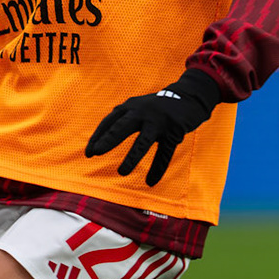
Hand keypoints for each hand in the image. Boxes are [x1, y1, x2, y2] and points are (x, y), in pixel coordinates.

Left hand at [84, 70, 223, 186]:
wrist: (189, 97)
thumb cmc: (157, 107)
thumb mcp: (137, 107)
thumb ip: (121, 119)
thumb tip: (100, 138)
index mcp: (130, 106)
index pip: (109, 122)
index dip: (98, 137)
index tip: (89, 153)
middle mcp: (142, 112)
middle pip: (122, 127)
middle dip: (108, 140)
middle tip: (96, 153)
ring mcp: (158, 122)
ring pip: (143, 142)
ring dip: (132, 157)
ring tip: (121, 172)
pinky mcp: (174, 131)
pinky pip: (164, 153)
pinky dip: (157, 169)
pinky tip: (150, 182)